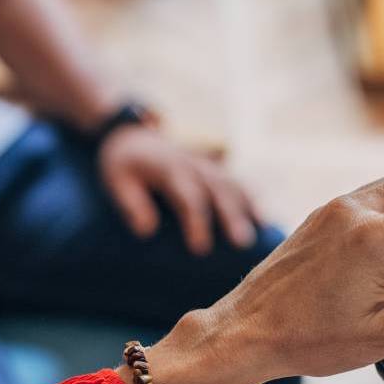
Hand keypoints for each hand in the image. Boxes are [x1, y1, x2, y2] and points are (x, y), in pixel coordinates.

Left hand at [99, 126, 257, 255]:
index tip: (201, 248)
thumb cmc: (124, 165)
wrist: (133, 135)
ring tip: (263, 231)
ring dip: (250, 206)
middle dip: (231, 216)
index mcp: (170, 167)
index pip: (188, 195)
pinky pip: (240, 182)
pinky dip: (255, 198)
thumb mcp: (117, 180)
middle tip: (242, 244)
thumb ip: (131, 203)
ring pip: (234, 184)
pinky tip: (266, 221)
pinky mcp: (216, 169)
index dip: (196, 220)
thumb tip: (146, 232)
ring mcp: (208, 165)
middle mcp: (194, 164)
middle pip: (218, 190)